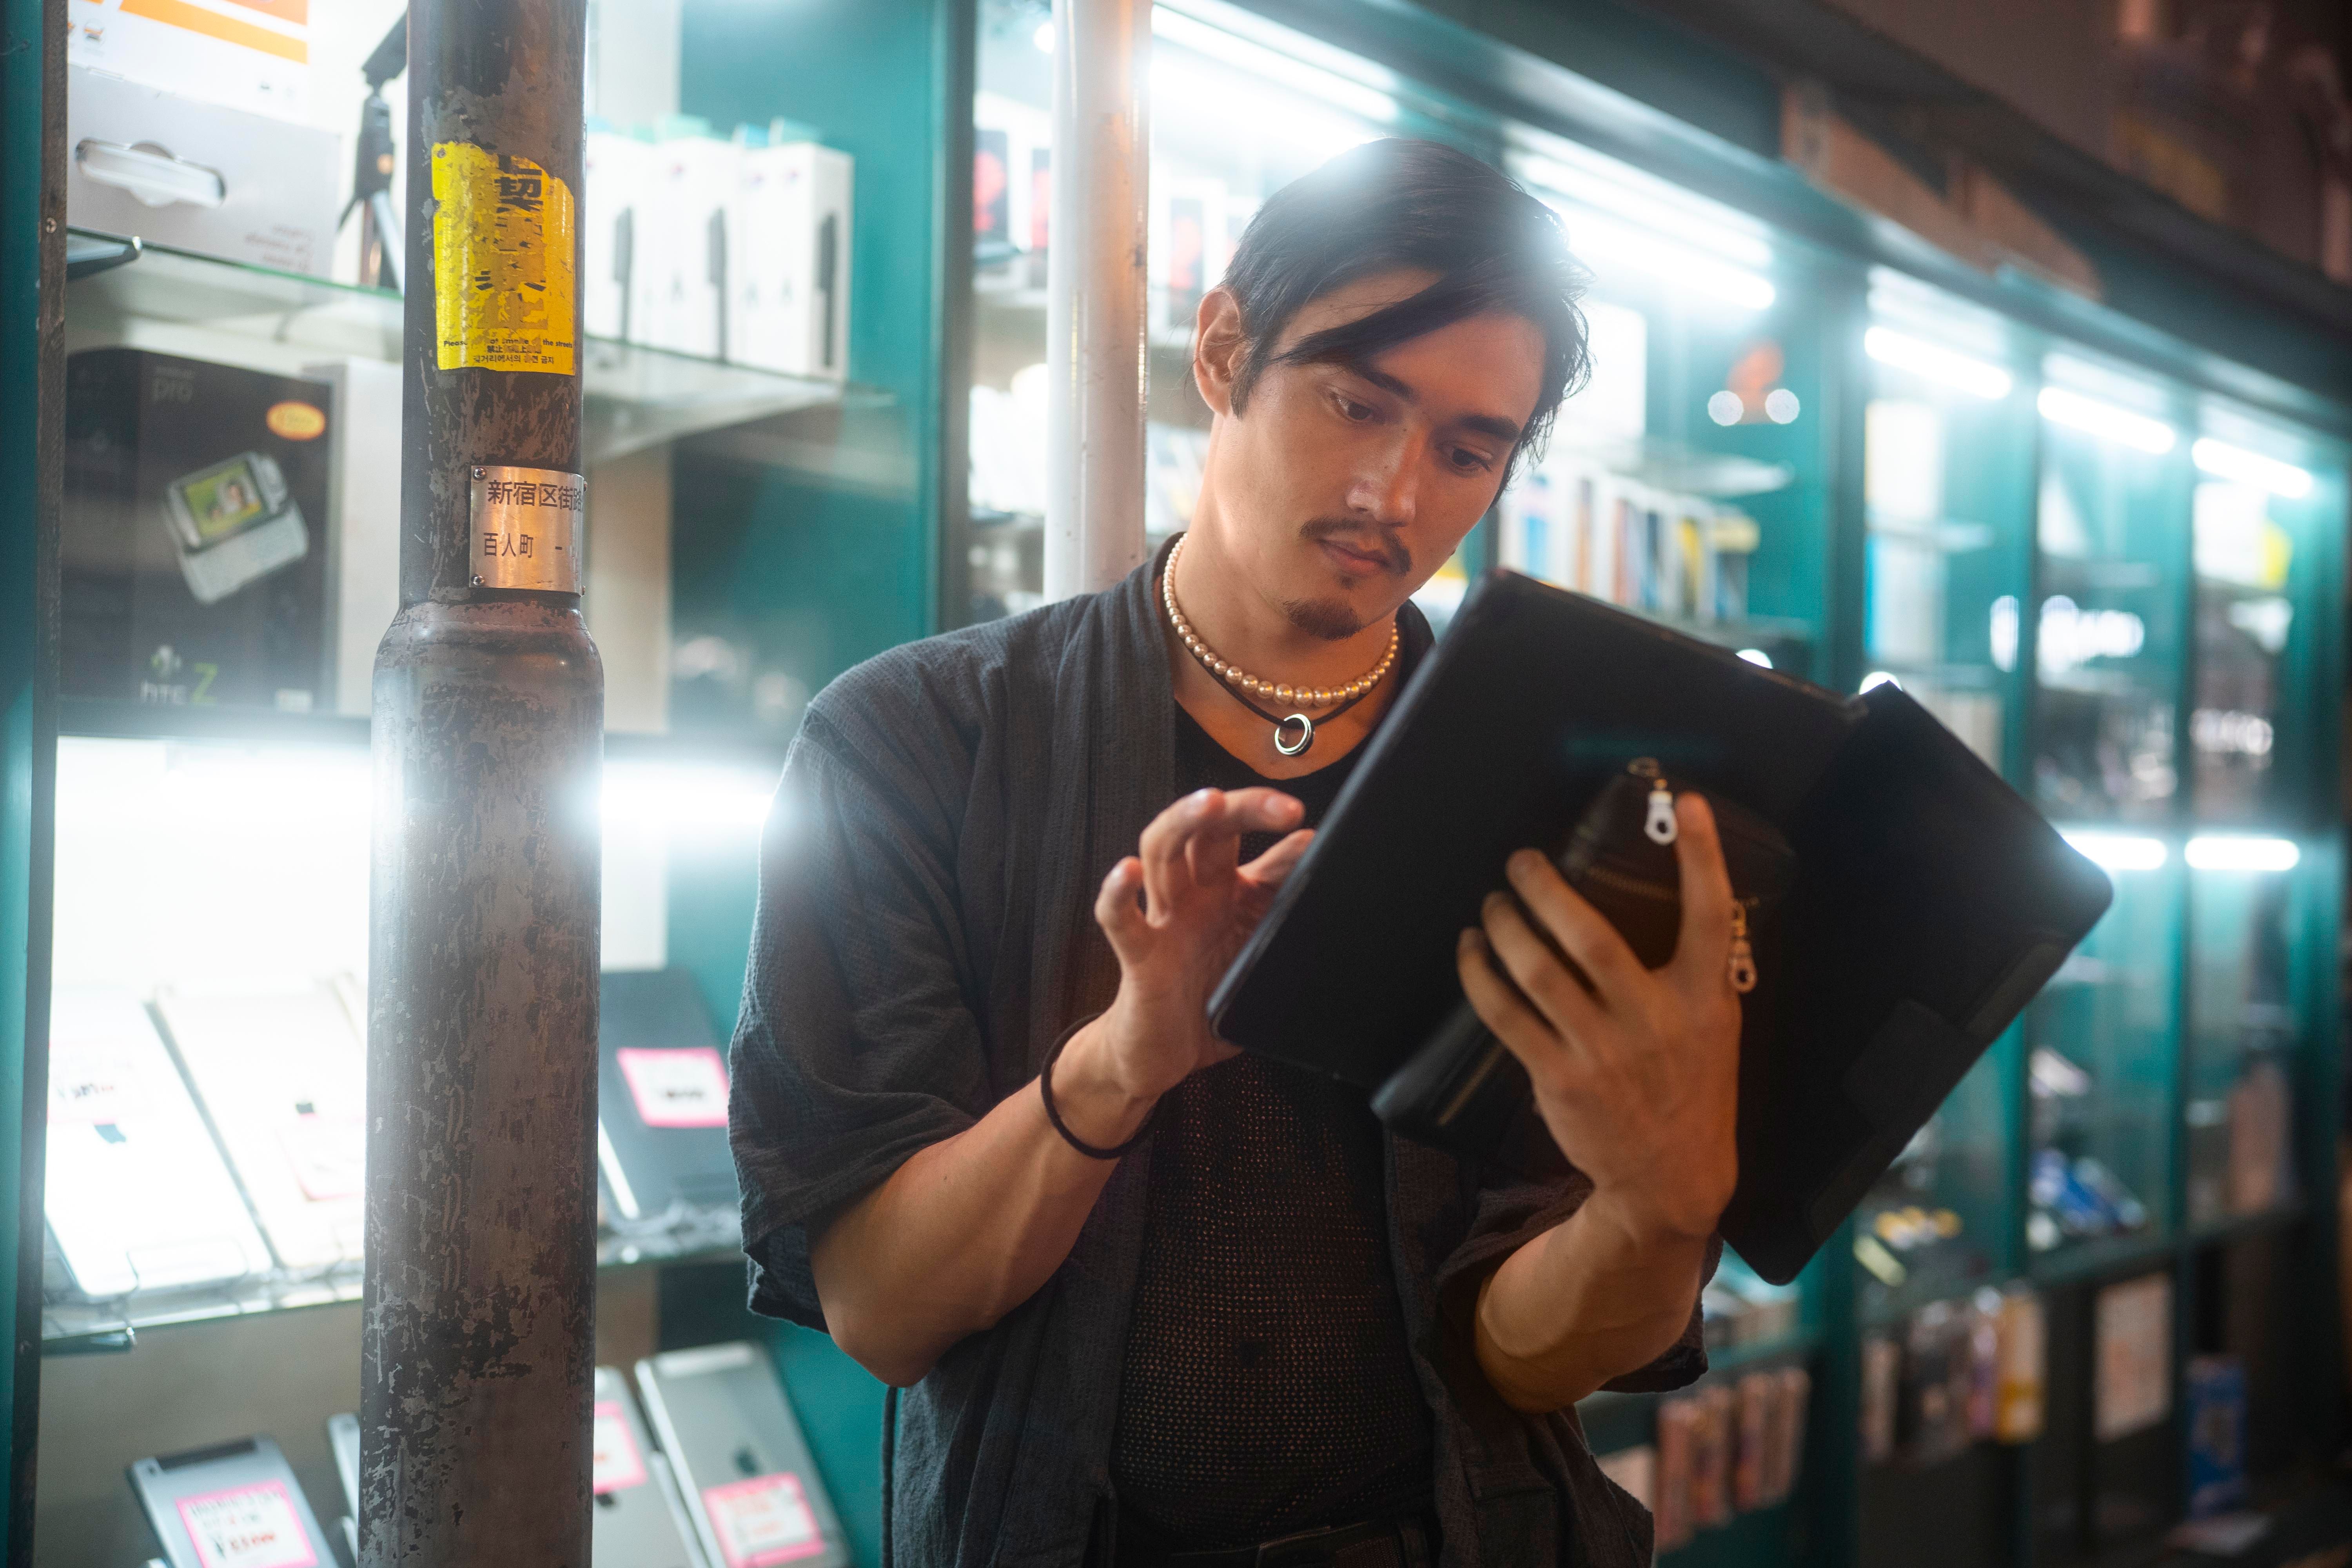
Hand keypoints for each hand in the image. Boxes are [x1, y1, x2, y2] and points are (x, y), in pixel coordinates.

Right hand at [1078, 788, 1313, 1103]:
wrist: (1160, 1056)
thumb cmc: (1208, 1000)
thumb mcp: (1260, 955)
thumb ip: (1284, 917)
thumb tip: (1322, 879)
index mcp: (1226, 892)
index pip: (1252, 845)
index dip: (1279, 830)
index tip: (1310, 825)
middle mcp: (1193, 895)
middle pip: (1207, 830)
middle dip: (1243, 808)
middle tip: (1284, 807)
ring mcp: (1164, 921)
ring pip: (1162, 853)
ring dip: (1184, 821)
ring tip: (1210, 802)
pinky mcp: (1138, 957)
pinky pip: (1120, 920)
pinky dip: (1117, 893)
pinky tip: (1127, 871)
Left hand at [1456, 793, 1740, 1240]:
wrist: (1669, 1178)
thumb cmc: (1692, 1088)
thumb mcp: (1716, 1028)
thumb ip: (1697, 970)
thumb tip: (1673, 896)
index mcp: (1703, 1000)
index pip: (1708, 917)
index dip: (1702, 858)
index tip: (1690, 804)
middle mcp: (1654, 1021)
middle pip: (1590, 936)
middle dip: (1546, 888)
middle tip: (1521, 860)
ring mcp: (1603, 1053)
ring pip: (1537, 971)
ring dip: (1503, 927)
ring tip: (1492, 904)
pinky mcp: (1559, 1079)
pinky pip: (1505, 1015)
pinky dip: (1479, 975)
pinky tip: (1470, 952)